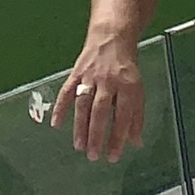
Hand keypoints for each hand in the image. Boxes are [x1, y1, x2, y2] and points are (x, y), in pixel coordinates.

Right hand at [60, 29, 151, 160]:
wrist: (111, 38)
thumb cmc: (126, 68)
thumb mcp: (138, 90)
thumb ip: (136, 117)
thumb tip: (136, 143)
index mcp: (127, 86)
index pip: (122, 116)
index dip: (117, 137)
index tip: (113, 156)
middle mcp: (108, 81)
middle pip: (100, 112)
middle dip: (96, 135)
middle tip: (93, 156)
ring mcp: (90, 77)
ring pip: (83, 104)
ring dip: (80, 126)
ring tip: (78, 146)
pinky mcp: (76, 73)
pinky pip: (66, 91)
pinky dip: (60, 107)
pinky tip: (56, 124)